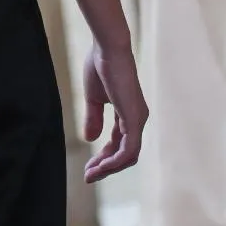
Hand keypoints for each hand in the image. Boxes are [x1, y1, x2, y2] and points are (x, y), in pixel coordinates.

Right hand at [82, 43, 147, 182]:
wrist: (107, 48)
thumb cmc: (100, 66)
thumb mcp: (94, 98)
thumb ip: (93, 119)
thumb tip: (90, 139)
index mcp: (128, 113)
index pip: (119, 143)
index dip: (104, 157)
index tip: (88, 167)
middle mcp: (137, 119)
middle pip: (125, 154)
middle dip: (106, 167)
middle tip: (88, 176)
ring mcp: (138, 120)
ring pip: (127, 156)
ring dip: (109, 168)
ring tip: (90, 174)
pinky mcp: (134, 119)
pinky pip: (127, 150)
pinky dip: (114, 161)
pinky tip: (100, 166)